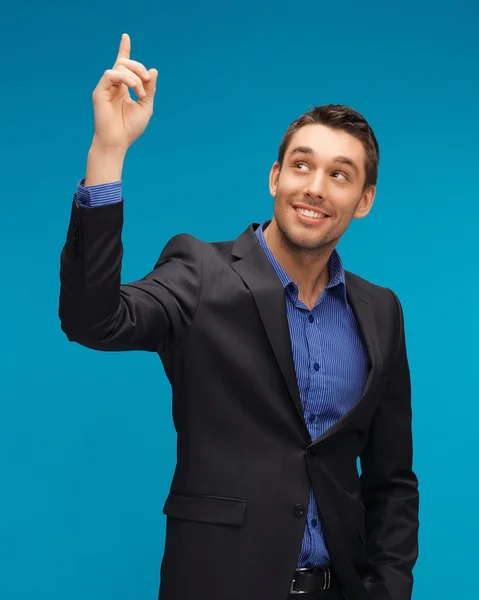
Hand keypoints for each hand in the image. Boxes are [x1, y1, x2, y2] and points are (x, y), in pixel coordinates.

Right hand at [91, 33, 157, 152]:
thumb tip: (153, 70)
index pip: (123, 65)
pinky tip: (133, 88)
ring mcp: (106, 88)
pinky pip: (110, 75)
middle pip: (124, 64)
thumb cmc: (130, 128)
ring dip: (134, 76)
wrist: (118, 142)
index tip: (125, 36)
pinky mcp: (99, 91)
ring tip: (140, 91)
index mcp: (124, 88)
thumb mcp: (145, 106)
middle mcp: (114, 85)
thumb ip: (149, 89)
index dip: (124, 50)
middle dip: (138, 67)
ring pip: (119, 67)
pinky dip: (124, 78)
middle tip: (147, 80)